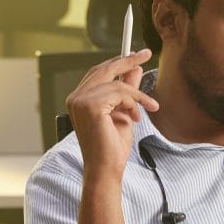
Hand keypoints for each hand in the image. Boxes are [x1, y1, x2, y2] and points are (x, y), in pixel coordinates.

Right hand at [65, 49, 158, 179]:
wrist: (106, 169)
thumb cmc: (112, 148)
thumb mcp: (124, 113)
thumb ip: (127, 91)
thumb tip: (134, 69)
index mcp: (80, 99)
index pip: (99, 73)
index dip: (117, 62)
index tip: (135, 56)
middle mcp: (76, 98)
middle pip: (104, 69)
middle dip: (127, 60)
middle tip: (146, 54)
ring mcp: (80, 100)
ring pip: (116, 82)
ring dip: (137, 95)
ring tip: (147, 108)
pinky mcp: (90, 105)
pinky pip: (120, 93)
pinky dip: (134, 103)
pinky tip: (136, 118)